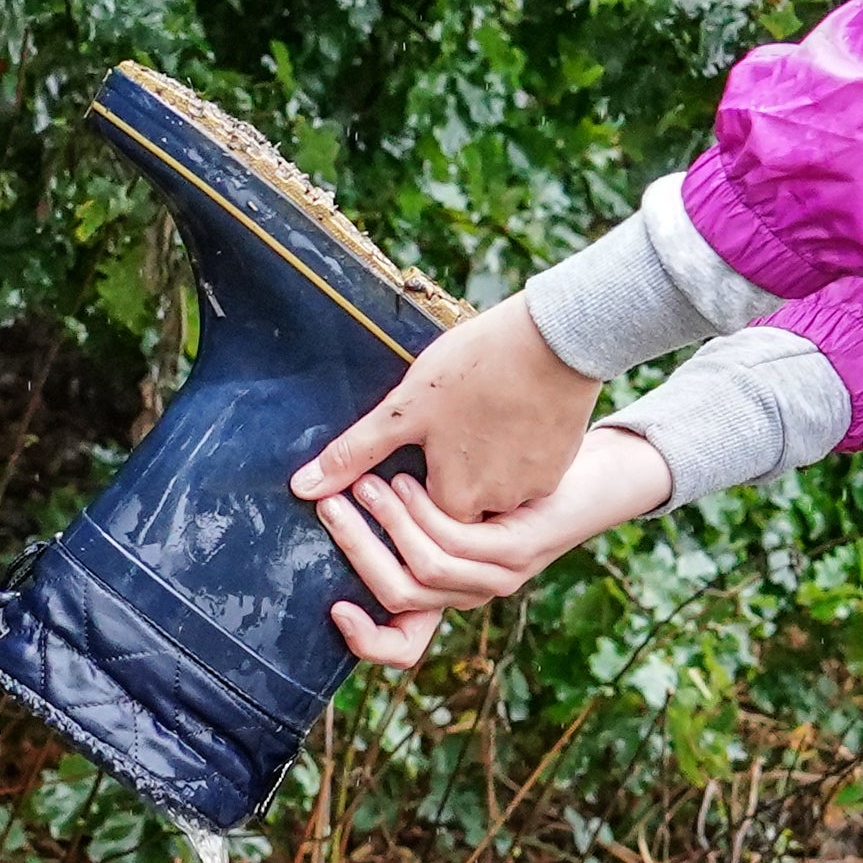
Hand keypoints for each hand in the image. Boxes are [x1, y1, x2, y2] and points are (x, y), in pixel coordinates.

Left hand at [290, 295, 603, 522]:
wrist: (558, 337)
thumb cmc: (475, 367)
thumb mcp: (405, 408)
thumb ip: (355, 453)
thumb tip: (303, 489)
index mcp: (456, 499)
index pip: (420, 524)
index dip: (403, 500)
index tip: (396, 465)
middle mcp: (499, 508)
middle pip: (458, 512)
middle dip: (442, 481)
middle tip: (439, 432)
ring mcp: (533, 488)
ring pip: (493, 493)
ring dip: (477, 467)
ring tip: (471, 418)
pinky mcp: (558, 465)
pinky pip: (525, 474)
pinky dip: (510, 453)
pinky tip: (502, 415)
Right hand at [318, 427, 674, 669]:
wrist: (588, 481)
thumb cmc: (506, 485)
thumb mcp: (445, 507)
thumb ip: (401, 518)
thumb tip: (330, 502)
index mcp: (450, 594)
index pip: (404, 648)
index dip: (366, 641)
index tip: (335, 606)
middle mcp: (472, 596)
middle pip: (398, 596)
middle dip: (356, 548)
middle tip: (329, 504)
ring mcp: (497, 579)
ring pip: (423, 568)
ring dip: (385, 524)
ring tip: (367, 483)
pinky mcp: (517, 554)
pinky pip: (454, 543)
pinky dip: (421, 512)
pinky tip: (408, 478)